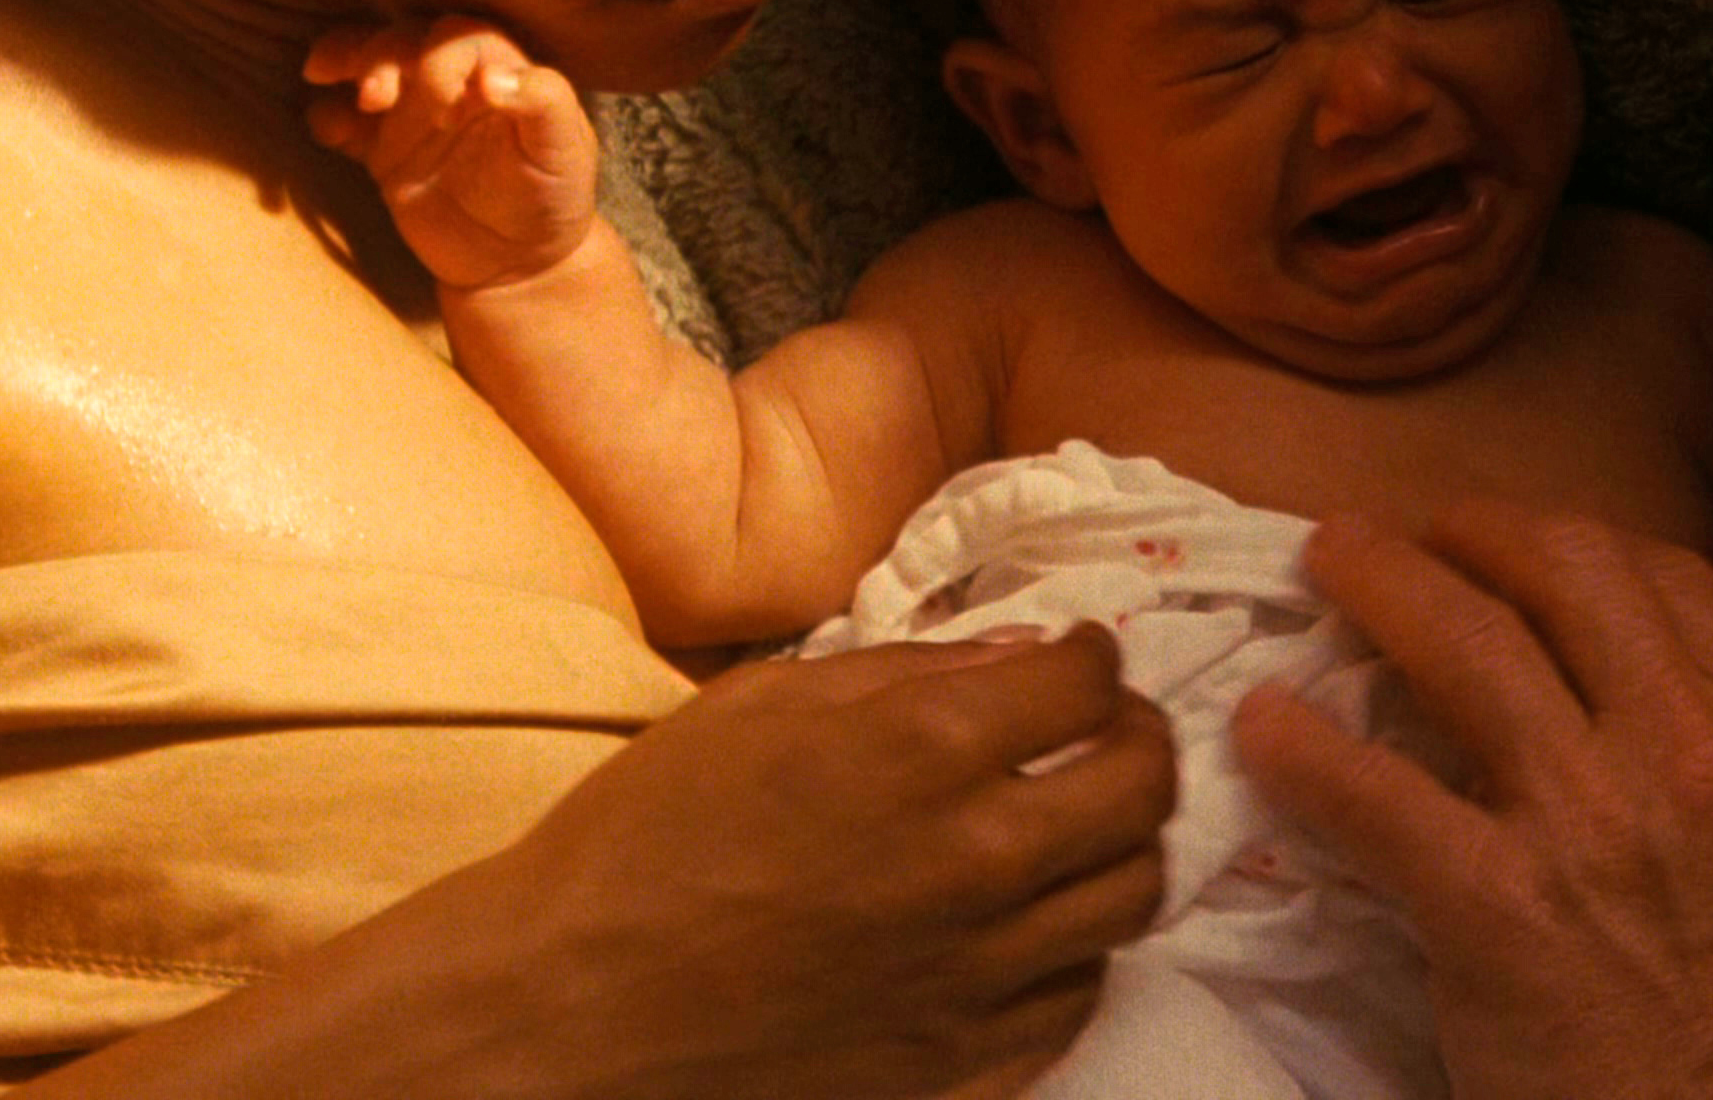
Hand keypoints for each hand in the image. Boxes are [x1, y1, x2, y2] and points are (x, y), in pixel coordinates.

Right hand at [302, 19, 597, 290]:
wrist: (518, 261)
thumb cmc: (553, 195)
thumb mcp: (564, 150)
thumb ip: (543, 103)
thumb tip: (493, 76)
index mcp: (498, 70)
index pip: (463, 38)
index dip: (444, 59)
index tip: (444, 105)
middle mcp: (452, 81)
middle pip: (405, 39)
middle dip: (380, 54)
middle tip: (374, 95)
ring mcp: (412, 114)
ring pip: (366, 66)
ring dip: (342, 62)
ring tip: (321, 74)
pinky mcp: (382, 151)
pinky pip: (342, 122)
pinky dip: (326, 117)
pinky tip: (327, 131)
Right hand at [488, 631, 1174, 1097]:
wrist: (568, 1008)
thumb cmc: (642, 842)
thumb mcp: (763, 706)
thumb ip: (908, 672)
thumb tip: (1022, 654)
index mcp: (926, 752)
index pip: (1091, 683)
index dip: (1094, 657)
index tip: (1080, 658)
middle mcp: (977, 862)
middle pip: (1144, 787)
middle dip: (1139, 738)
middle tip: (1110, 730)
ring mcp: (979, 974)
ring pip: (1135, 895)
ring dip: (1122, 845)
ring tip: (1083, 826)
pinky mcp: (964, 1063)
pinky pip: (1079, 996)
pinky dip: (1075, 950)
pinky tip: (1035, 925)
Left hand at [1231, 504, 1712, 1099]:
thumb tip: (1647, 667)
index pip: (1671, 581)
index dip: (1581, 543)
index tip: (1522, 548)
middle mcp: (1693, 756)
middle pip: (1567, 574)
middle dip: (1476, 530)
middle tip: (1417, 533)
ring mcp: (1589, 825)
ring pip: (1465, 643)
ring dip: (1381, 581)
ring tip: (1330, 559)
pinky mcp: (1492, 908)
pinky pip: (1372, 793)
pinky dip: (1303, 745)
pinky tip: (1265, 723)